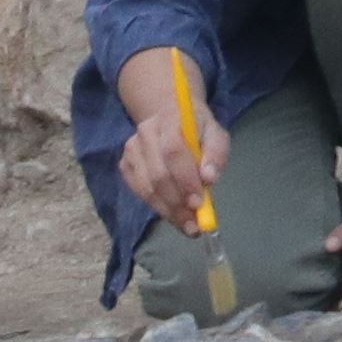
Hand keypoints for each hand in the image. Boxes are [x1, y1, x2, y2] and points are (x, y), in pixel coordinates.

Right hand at [114, 53, 228, 230]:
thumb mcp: (216, 135)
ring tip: (186, 225)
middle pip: (158, 174)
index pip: (173, 151)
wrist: (170, 116)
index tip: (198, 202)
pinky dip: (156, 206)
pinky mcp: (125, 164)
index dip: (185, 179)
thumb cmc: (197, 130)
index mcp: (170, 118)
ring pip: (147, 187)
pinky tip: (172, 213)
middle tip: (194, 223)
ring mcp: (131, 148)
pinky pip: (139, 192)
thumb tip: (208, 179)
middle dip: (177, 203)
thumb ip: (216, 154)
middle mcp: (145, 132)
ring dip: (168, 210)